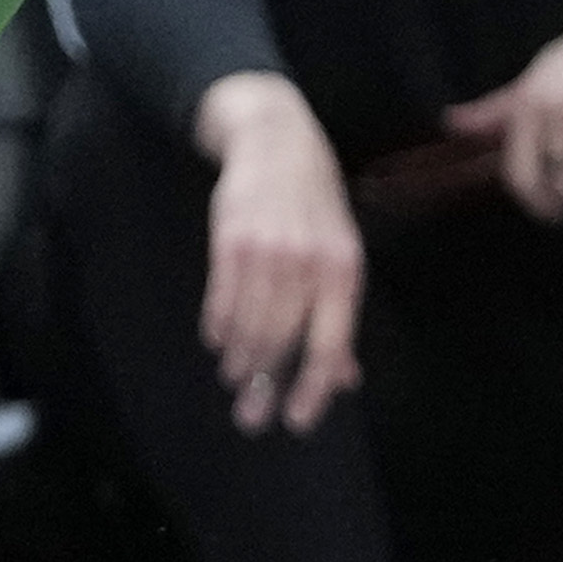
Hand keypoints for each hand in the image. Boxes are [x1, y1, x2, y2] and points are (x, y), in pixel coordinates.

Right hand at [190, 75, 362, 433]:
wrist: (277, 140)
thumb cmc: (314, 205)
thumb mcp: (340, 253)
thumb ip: (338, 316)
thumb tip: (345, 378)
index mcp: (345, 271)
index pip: (331, 343)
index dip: (313, 387)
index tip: (295, 421)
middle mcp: (310, 263)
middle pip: (284, 339)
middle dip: (265, 382)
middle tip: (249, 413)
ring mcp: (270, 249)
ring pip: (251, 321)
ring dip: (240, 357)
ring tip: (234, 376)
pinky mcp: (232, 237)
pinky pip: (222, 294)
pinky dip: (218, 323)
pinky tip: (216, 339)